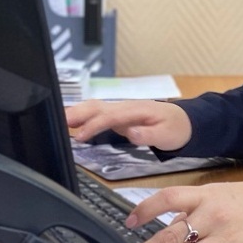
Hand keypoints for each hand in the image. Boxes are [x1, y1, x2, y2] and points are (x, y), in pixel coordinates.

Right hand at [65, 99, 191, 150]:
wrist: (185, 122)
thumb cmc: (175, 129)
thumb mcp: (167, 135)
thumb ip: (148, 135)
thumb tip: (130, 133)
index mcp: (136, 110)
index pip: (110, 116)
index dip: (93, 125)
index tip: (79, 136)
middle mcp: (126, 107)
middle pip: (98, 106)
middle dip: (78, 112)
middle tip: (58, 123)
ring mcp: (121, 110)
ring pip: (95, 107)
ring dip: (77, 112)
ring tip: (58, 122)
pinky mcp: (119, 116)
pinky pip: (97, 113)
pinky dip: (82, 116)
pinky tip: (70, 123)